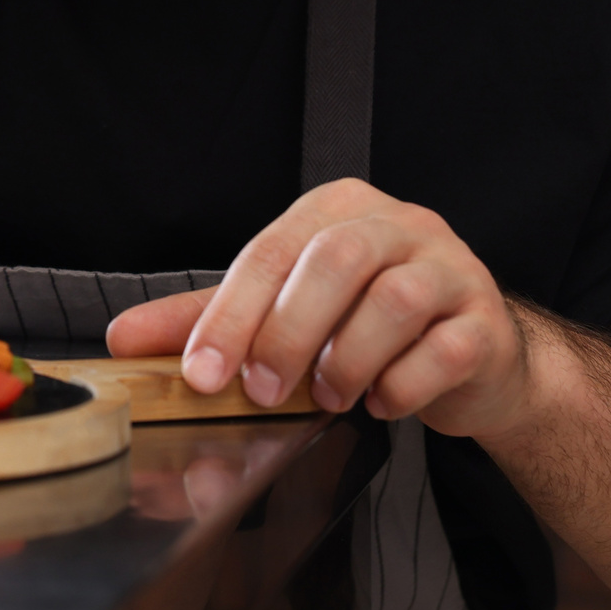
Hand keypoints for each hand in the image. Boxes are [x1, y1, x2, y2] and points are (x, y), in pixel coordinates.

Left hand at [105, 178, 533, 438]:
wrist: (470, 355)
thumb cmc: (364, 323)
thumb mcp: (281, 311)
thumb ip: (207, 318)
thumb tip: (123, 337)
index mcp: (336, 208)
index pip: (271, 250)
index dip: (231, 314)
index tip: (201, 374)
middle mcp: (397, 223)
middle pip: (336, 260)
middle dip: (287, 332)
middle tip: (262, 389)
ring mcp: (451, 266)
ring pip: (396, 300)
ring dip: (348, 359)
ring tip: (328, 395)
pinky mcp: (486, 320)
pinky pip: (446, 348)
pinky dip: (405, 384)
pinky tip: (383, 401)